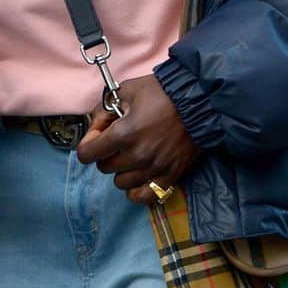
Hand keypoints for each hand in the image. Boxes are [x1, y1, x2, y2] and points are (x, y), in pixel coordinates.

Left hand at [76, 74, 200, 205]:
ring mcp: (154, 168)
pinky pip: (143, 196)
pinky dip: (136, 190)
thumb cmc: (163, 92)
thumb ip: (103, 109)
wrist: (200, 100)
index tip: (98, 137)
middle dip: (107, 154)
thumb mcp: (127, 91)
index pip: (86, 154)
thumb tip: (93, 127)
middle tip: (119, 141)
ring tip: (133, 155)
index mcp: (123, 134)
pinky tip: (138, 176)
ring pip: (121, 182)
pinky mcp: (170, 175)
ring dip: (122, 170)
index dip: (88, 144)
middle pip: (104, 168)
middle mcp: (136, 155)